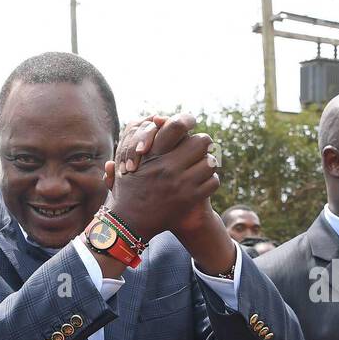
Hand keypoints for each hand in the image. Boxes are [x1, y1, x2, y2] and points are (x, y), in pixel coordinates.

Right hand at [106, 112, 217, 241]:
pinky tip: (201, 183)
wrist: (129, 223)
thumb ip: (138, 140)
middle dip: (202, 144)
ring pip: (211, 162)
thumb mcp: (125, 164)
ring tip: (200, 167)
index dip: (188, 120)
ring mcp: (181, 184)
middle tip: (198, 149)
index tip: (190, 123)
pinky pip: (213, 182)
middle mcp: (168, 167)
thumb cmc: (127, 190)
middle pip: (203, 141)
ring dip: (207, 163)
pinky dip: (209, 182)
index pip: (178, 125)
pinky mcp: (190, 199)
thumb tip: (158, 117)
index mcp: (153, 154)